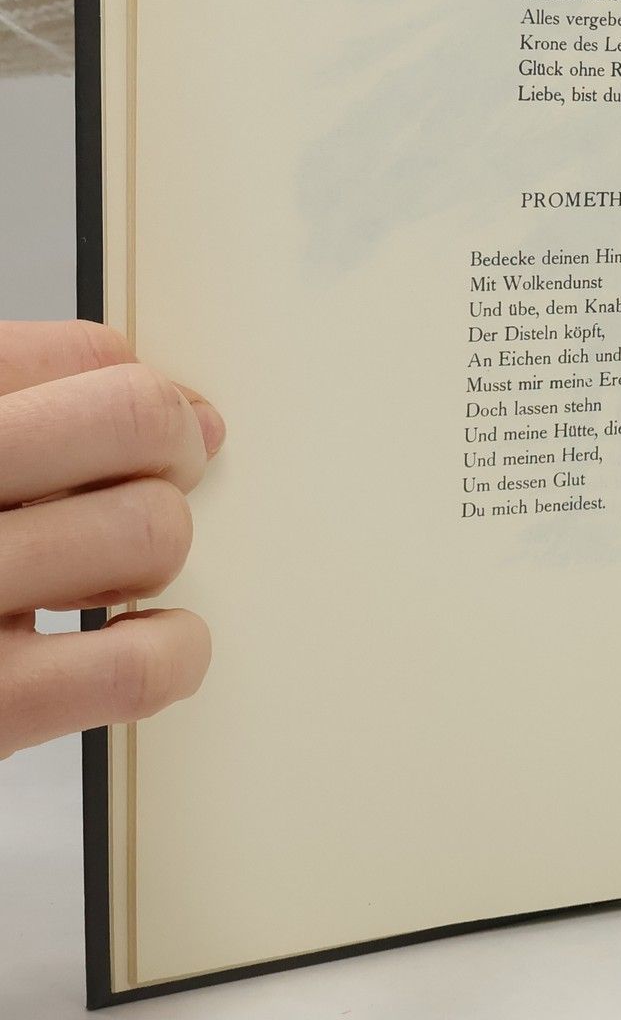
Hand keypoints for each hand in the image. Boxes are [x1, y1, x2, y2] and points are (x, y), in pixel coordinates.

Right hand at [0, 322, 222, 758]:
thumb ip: (25, 411)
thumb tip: (196, 417)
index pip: (82, 355)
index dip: (133, 392)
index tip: (140, 431)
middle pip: (132, 418)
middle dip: (168, 452)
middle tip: (146, 487)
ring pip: (148, 530)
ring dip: (153, 557)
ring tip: (98, 579)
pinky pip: (137, 664)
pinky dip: (171, 654)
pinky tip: (132, 646)